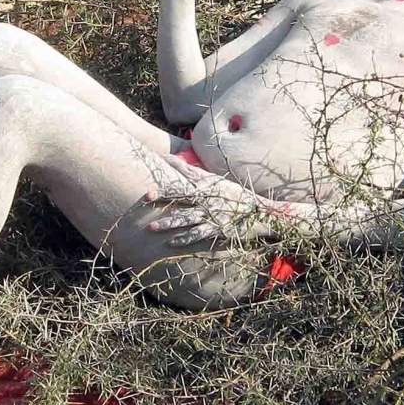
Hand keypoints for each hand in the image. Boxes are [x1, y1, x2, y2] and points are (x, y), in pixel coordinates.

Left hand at [143, 162, 263, 246]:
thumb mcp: (216, 181)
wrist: (258, 211)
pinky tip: (171, 243)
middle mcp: (207, 199)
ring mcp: (212, 215)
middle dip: (163, 198)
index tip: (150, 186)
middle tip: (145, 198)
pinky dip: (184, 239)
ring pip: (186, 219)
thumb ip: (194, 173)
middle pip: (181, 197)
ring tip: (151, 227)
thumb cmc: (234, 195)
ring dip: (168, 223)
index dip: (166, 183)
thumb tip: (174, 162)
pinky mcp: (217, 229)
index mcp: (206, 187)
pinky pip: (197, 234)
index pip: (183, 181)